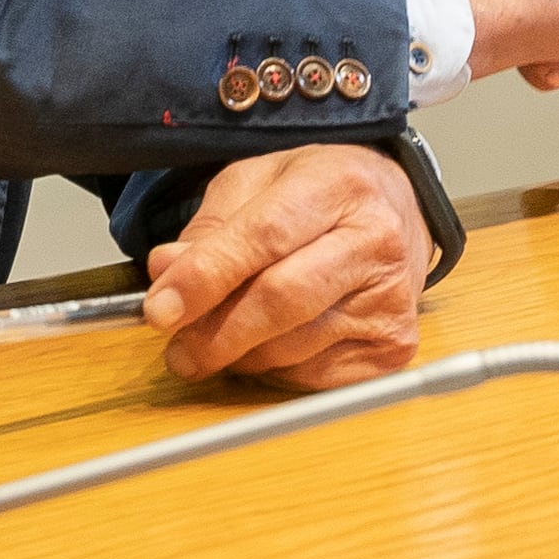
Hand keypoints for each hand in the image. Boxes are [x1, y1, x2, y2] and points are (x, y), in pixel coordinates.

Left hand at [140, 145, 424, 389]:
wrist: (398, 213)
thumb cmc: (320, 196)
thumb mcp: (258, 183)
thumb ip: (210, 227)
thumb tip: (166, 273)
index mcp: (338, 186)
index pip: (264, 237)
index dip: (205, 277)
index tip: (160, 309)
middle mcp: (375, 241)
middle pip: (280, 300)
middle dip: (215, 332)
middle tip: (177, 350)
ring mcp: (391, 299)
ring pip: (291, 347)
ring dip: (239, 356)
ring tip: (218, 342)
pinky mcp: (395, 345)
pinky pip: (314, 376)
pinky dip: (276, 370)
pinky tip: (268, 347)